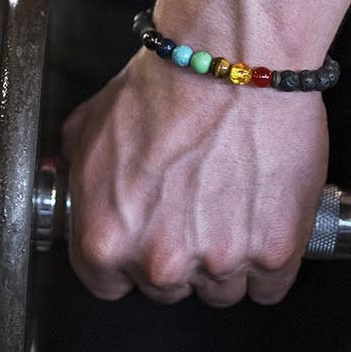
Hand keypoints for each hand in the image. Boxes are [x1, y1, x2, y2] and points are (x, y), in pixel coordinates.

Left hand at [60, 50, 328, 306]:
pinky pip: (269, 284)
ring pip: (221, 289)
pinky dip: (269, 258)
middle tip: (190, 208)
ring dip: (225, 258)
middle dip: (176, 255)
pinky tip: (261, 219)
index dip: (126, 259)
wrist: (230, 62)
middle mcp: (160, 261)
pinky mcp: (274, 252)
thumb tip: (76, 188)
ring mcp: (220, 261)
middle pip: (167, 289)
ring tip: (228, 206)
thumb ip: (77, 175)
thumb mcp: (88, 129)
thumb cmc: (162, 87)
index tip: (141, 240)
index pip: (108, 284)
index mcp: (106, 240)